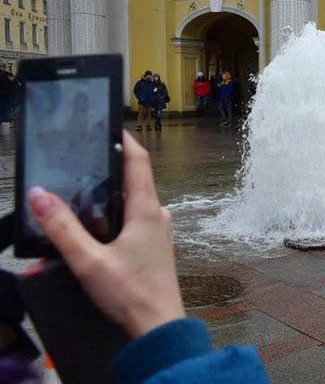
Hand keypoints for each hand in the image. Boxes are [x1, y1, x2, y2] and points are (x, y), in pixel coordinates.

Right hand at [27, 131, 184, 337]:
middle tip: (83, 157)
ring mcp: (159, 230)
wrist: (158, 326)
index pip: (139, 161)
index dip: (125, 139)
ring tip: (84, 188)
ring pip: (136, 199)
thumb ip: (62, 229)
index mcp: (147, 210)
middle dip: (112, 165)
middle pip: (136, 178)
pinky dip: (118, 211)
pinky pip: (137, 217)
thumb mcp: (89, 261)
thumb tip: (39, 194)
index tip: (107, 125)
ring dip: (113, 190)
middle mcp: (158, 215)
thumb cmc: (130, 293)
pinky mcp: (155, 244)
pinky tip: (98, 223)